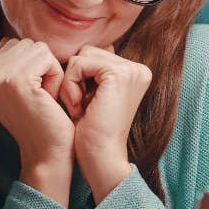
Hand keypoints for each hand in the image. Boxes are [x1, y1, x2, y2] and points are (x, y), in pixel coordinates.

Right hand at [0, 38, 74, 204]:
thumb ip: (10, 64)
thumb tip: (6, 39)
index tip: (31, 96)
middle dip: (42, 67)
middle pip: (25, 44)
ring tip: (44, 98)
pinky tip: (49, 98)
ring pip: (37, 48)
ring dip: (50, 72)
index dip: (33, 68)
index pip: (13, 46)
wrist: (48, 153)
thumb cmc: (42, 120)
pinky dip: (56, 76)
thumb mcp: (20, 90)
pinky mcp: (15, 81)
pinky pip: (47, 58)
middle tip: (41, 98)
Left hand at [61, 44, 152, 202]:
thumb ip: (93, 71)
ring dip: (71, 81)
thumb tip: (80, 50)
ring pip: (82, 56)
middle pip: (88, 52)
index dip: (80, 78)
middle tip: (80, 106)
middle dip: (76, 77)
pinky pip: (79, 64)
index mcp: (135, 73)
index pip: (95, 56)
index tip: (84, 105)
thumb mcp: (93, 95)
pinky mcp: (119, 74)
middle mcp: (138, 69)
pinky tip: (78, 107)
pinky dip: (70, 84)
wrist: (101, 158)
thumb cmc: (92, 133)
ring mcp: (132, 70)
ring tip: (79, 107)